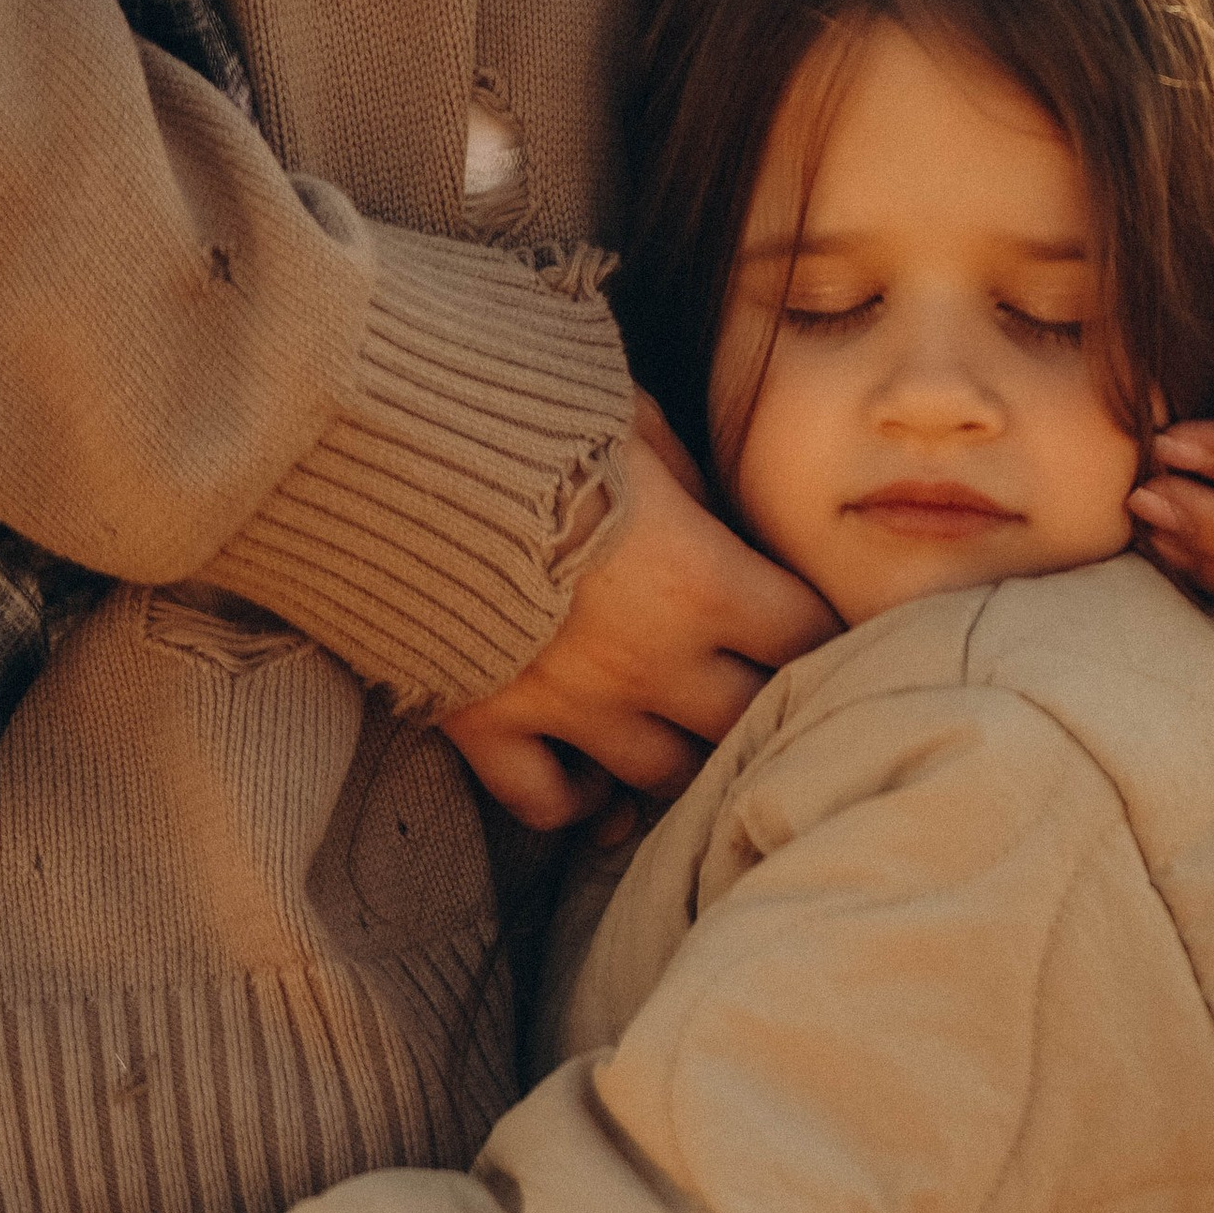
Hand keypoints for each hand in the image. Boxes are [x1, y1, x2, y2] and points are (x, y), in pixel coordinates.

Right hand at [440, 396, 836, 828]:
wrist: (389, 442)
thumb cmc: (525, 408)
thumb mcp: (633, 417)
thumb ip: (688, 480)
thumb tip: (712, 519)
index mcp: (704, 581)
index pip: (809, 638)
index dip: (825, 634)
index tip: (817, 628)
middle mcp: (651, 661)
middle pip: (748, 722)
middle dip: (761, 704)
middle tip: (749, 684)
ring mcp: (569, 703)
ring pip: (664, 776)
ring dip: (683, 758)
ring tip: (678, 732)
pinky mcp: (487, 722)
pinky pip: (546, 804)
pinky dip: (576, 802)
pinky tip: (589, 781)